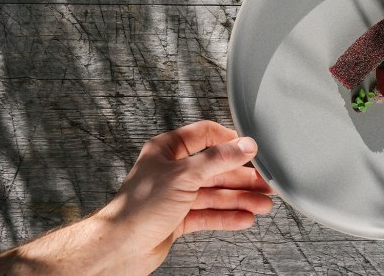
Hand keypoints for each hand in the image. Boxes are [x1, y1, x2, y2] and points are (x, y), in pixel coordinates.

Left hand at [95, 120, 273, 273]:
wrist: (118, 249)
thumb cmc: (137, 209)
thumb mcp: (184, 175)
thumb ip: (217, 160)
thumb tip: (244, 146)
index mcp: (167, 150)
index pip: (204, 135)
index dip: (229, 140)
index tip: (251, 148)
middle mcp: (172, 171)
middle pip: (215, 168)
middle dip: (241, 177)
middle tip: (265, 181)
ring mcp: (176, 196)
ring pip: (215, 193)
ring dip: (240, 199)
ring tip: (263, 203)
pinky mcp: (178, 218)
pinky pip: (209, 214)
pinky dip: (227, 216)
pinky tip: (245, 218)